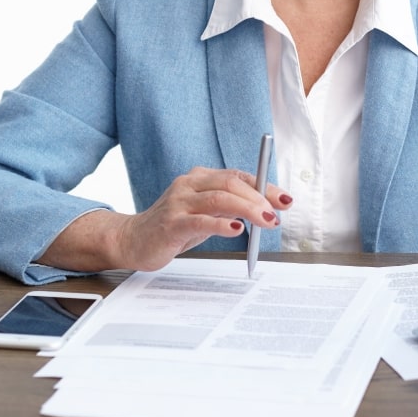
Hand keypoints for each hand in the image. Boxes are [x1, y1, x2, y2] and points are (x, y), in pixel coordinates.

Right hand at [39, 167, 291, 272]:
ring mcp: (178, 202)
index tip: (285, 199)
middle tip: (277, 213)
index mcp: (200, 178)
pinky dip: (221, 225)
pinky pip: (200, 221)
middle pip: (230, 183)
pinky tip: (236, 230)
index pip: (238, 176)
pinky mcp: (170, 223)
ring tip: (265, 221)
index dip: (264, 186)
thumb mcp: (205, 214)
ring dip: (247, 209)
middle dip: (259, 197)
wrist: (132, 240)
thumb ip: (231, 208)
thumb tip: (266, 208)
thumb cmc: (173, 227)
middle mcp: (189, 184)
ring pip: (218, 198)